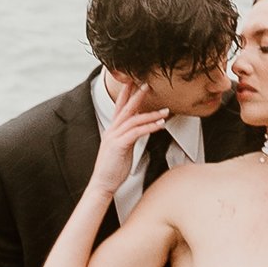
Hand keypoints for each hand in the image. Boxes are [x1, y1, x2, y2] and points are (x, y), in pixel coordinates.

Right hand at [90, 77, 169, 204]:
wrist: (102, 184)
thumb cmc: (113, 169)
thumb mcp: (121, 149)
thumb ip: (128, 137)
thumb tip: (138, 130)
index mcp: (112, 131)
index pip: (119, 108)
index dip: (126, 94)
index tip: (132, 82)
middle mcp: (112, 131)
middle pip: (126, 108)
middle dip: (136, 95)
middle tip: (147, 84)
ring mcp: (114, 137)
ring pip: (134, 119)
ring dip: (151, 113)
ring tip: (165, 109)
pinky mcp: (119, 145)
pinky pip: (137, 132)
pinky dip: (150, 126)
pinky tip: (161, 124)